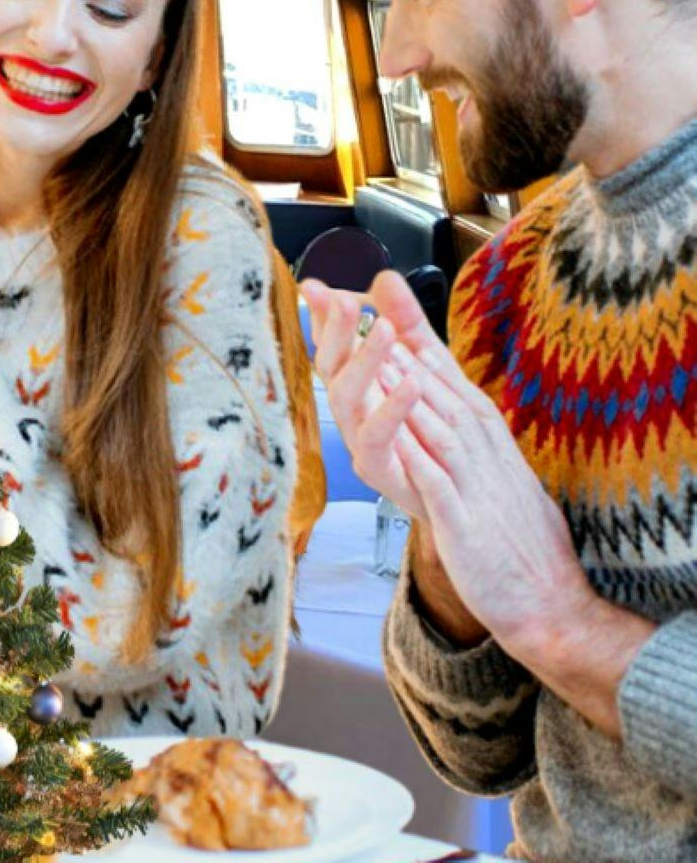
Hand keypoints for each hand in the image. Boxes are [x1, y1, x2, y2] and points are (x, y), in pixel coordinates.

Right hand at [302, 273, 430, 519]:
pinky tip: (411, 381)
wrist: (474, 498)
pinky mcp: (380, 470)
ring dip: (363, 363)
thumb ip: (408, 322)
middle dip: (336, 333)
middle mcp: (353, 411)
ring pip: (346, 399)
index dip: (325, 317)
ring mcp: (361, 440)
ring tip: (385, 332)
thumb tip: (383, 276)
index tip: (317, 288)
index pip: (335, 345)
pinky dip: (390, 408)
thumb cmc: (445, 432)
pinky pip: (374, 438)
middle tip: (349, 302)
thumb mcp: (432, 365)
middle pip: (331, 367)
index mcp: (362, 385)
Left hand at [387, 334, 595, 656]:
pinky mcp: (466, 525)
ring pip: (438, 429)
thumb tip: (438, 402)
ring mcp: (477, 487)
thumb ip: (461, 433)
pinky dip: (417, 457)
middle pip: (440, 392)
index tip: (383, 306)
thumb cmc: (512, 536)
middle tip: (360, 314)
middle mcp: (485, 454)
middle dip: (400, 352)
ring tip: (372, 357)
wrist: (546, 599)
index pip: (450, 381)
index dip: (415, 342)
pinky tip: (390, 434)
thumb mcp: (490, 473)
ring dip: (407, 393)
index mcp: (488, 440)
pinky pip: (438, 484)